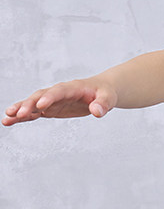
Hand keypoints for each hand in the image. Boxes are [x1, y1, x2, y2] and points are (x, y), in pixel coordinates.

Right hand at [2, 80, 117, 126]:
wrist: (101, 90)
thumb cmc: (105, 93)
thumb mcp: (109, 97)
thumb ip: (103, 104)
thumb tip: (97, 112)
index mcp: (73, 87)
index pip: (59, 91)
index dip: (50, 97)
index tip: (40, 105)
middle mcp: (59, 93)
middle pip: (41, 96)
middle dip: (29, 104)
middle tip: (18, 113)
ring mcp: (52, 100)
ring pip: (33, 104)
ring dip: (20, 110)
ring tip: (6, 119)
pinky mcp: (50, 108)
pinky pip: (34, 112)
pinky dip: (22, 117)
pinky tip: (9, 121)